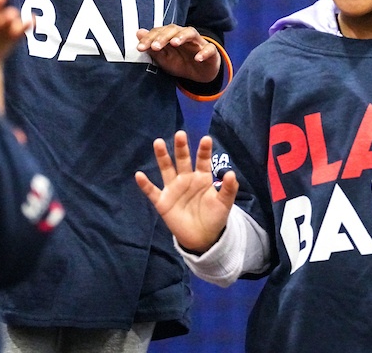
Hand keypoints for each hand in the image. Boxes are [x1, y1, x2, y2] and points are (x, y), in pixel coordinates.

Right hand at [135, 131, 236, 254]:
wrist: (202, 238)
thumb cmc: (214, 216)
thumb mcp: (224, 203)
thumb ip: (228, 189)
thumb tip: (231, 173)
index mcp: (201, 178)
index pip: (202, 161)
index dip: (204, 151)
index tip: (206, 139)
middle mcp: (186, 179)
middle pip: (182, 160)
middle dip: (181, 148)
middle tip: (180, 134)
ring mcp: (173, 189)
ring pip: (166, 169)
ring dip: (162, 157)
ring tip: (158, 143)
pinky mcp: (162, 202)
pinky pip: (152, 191)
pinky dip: (145, 184)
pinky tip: (139, 175)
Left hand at [136, 25, 220, 83]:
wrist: (199, 74)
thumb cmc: (180, 63)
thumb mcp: (164, 59)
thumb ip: (152, 47)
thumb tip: (138, 32)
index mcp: (171, 36)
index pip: (159, 31)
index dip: (149, 38)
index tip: (140, 48)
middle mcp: (184, 35)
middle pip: (174, 29)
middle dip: (163, 37)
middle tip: (155, 47)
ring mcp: (198, 42)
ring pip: (191, 32)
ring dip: (182, 36)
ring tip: (174, 43)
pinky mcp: (211, 52)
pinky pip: (210, 48)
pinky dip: (204, 52)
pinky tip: (197, 58)